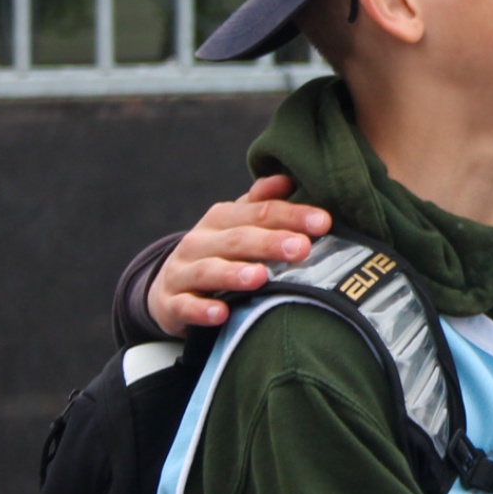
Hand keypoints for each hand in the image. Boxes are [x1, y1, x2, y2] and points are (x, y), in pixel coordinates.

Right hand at [145, 175, 332, 336]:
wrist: (169, 286)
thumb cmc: (219, 252)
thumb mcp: (238, 224)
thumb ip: (262, 204)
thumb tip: (288, 179)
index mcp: (221, 218)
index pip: (260, 212)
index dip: (292, 215)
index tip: (323, 222)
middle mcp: (199, 241)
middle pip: (237, 239)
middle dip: (269, 243)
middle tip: (300, 248)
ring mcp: (182, 272)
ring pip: (208, 271)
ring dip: (233, 274)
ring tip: (260, 277)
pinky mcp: (171, 303)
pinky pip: (185, 306)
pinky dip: (201, 310)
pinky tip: (221, 314)